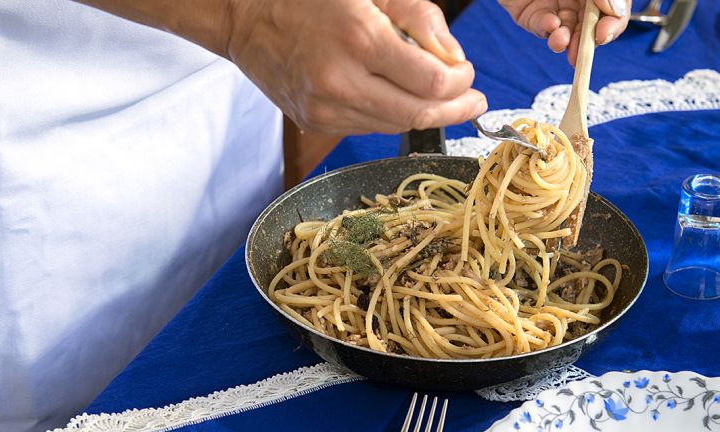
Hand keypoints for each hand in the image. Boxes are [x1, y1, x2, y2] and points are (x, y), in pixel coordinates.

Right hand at [226, 0, 486, 134]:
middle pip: (420, 114)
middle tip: (474, 100)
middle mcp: (342, 81)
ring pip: (397, 125)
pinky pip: (371, 127)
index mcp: (359, 39)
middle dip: (455, 109)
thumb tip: (453, 57)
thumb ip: (418, 16)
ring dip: (428, 116)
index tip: (468, 73)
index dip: (461, 83)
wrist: (245, 16)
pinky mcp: (316, 122)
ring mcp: (327, 108)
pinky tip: (403, 99)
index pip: (432, 83)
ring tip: (448, 102)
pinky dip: (394, 115)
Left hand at [499, 0, 629, 64]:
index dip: (612, 25)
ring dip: (565, 40)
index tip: (603, 34)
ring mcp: (555, 5)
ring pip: (566, 31)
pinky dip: (546, 29)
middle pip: (589, 27)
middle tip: (581, 52)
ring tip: (560, 41)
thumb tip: (616, 12)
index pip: (614, 12)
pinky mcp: (531, 13)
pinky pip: (540, 25)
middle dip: (585, 42)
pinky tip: (550, 26)